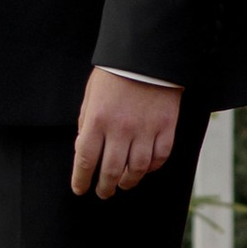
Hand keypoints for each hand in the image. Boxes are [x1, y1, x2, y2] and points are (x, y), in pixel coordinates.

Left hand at [71, 68, 180, 199]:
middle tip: (103, 193)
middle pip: (111, 170)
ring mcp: (145, 129)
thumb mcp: (91, 94)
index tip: (80, 189)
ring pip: (137, 169)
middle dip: (105, 187)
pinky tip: (145, 169)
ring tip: (124, 184)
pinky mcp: (166, 126)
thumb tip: (84, 147)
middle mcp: (120, 129)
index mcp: (97, 119)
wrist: (147, 54)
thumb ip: (86, 121)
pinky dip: (152, 167)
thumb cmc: (115, 73)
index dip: (81, 179)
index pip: (85, 159)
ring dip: (129, 181)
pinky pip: (160, 156)